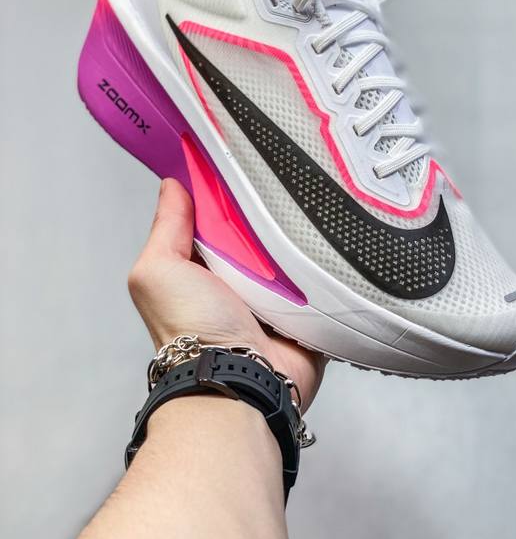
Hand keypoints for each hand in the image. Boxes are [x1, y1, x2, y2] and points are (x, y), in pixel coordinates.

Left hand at [128, 178, 325, 409]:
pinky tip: (334, 230)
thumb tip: (172, 184)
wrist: (240, 380)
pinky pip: (320, 274)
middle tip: (286, 172)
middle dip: (268, 208)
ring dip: (299, 232)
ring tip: (316, 194)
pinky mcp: (308, 308)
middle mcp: (237, 279)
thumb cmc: (191, 328)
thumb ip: (167, 228)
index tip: (241, 158)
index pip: (215, 217)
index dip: (225, 191)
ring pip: (291, 248)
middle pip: (257, 230)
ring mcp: (275, 295)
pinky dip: (324, 259)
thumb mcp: (159, 270)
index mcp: (201, 267)